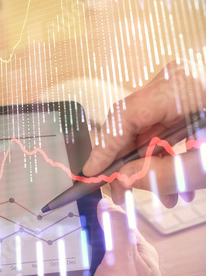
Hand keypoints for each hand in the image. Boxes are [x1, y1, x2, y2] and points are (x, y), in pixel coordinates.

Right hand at [3, 198, 163, 275]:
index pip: (105, 227)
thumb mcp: (126, 267)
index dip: (84, 214)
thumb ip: (116, 234)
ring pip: (57, 273)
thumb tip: (106, 202)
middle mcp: (108, 271)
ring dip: (34, 267)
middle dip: (50, 240)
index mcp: (128, 256)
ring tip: (12, 256)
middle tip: (25, 226)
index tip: (60, 201)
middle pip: (74, 249)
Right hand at [82, 61, 205, 206]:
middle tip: (125, 192)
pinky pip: (161, 125)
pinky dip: (165, 153)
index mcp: (179, 87)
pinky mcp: (185, 95)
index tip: (90, 172)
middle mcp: (173, 80)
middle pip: (131, 125)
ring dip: (150, 163)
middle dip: (130, 163)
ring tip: (168, 195)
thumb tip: (122, 180)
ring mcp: (179, 85)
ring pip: (146, 128)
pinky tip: (177, 178)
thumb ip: (159, 174)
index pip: (123, 118)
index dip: (103, 150)